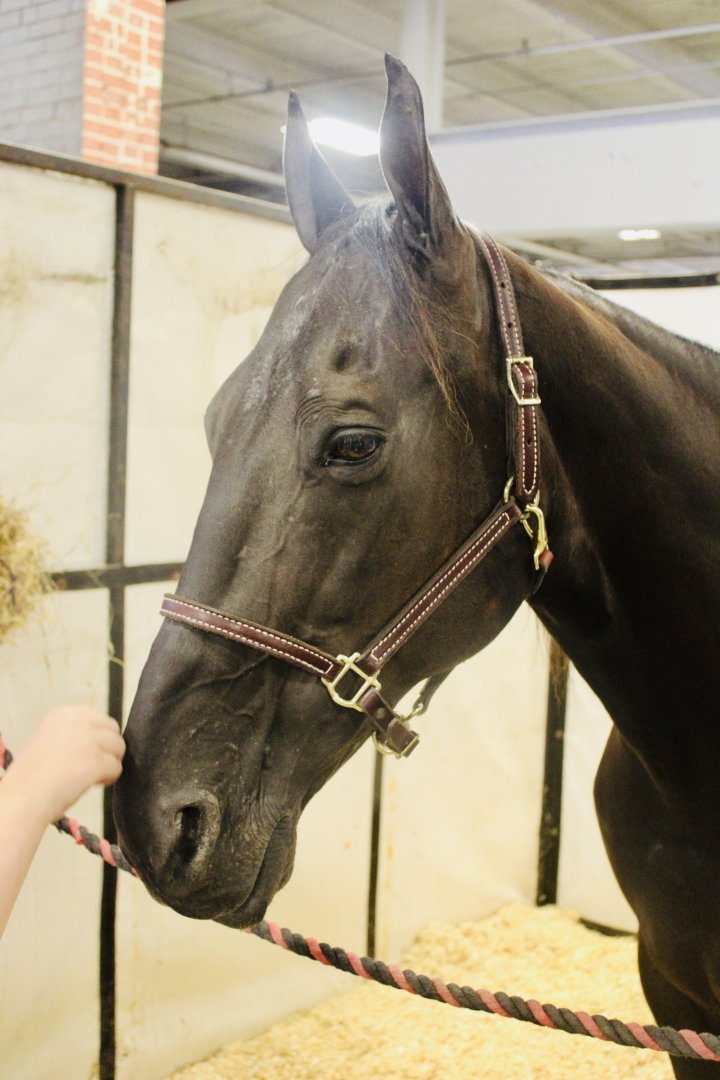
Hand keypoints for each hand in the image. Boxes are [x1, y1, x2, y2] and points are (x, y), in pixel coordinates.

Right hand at [5, 706, 125, 823]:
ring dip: (109, 762)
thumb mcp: (51, 740)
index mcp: (64, 714)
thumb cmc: (34, 776)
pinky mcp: (96, 760)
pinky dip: (109, 778)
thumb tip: (106, 738)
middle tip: (93, 766)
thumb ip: (75, 734)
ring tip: (91, 776)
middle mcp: (77, 721)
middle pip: (112, 729)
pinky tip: (93, 784)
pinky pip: (117, 767)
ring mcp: (88, 740)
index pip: (99, 717)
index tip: (88, 752)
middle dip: (108, 748)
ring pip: (118, 747)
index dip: (99, 736)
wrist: (22, 797)